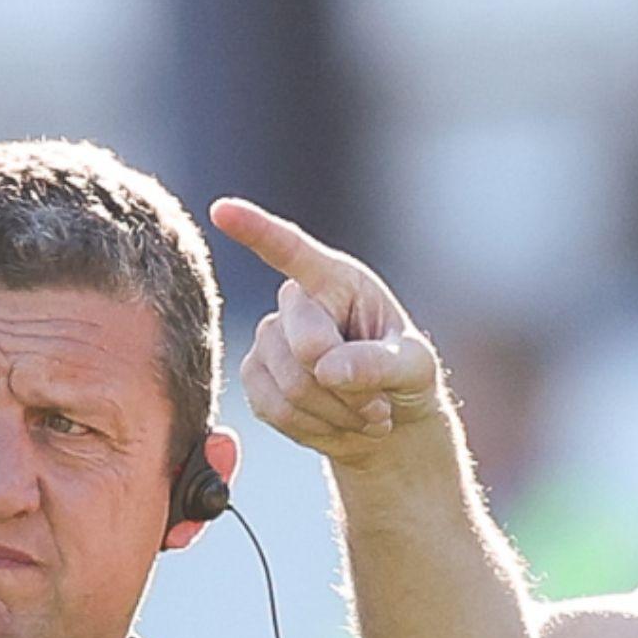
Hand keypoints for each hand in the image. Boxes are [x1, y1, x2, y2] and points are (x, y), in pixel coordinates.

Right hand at [210, 199, 442, 464]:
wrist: (387, 421)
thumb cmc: (405, 378)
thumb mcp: (414, 367)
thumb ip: (379, 363)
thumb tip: (327, 367)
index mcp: (337, 280)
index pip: (292, 251)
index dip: (256, 229)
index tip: (223, 209)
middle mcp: (297, 303)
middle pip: (306, 346)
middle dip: (348, 385)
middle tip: (379, 403)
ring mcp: (269, 339)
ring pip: (290, 385)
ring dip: (337, 412)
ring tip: (366, 413)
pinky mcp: (255, 377)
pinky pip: (274, 409)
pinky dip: (315, 428)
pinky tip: (338, 423)